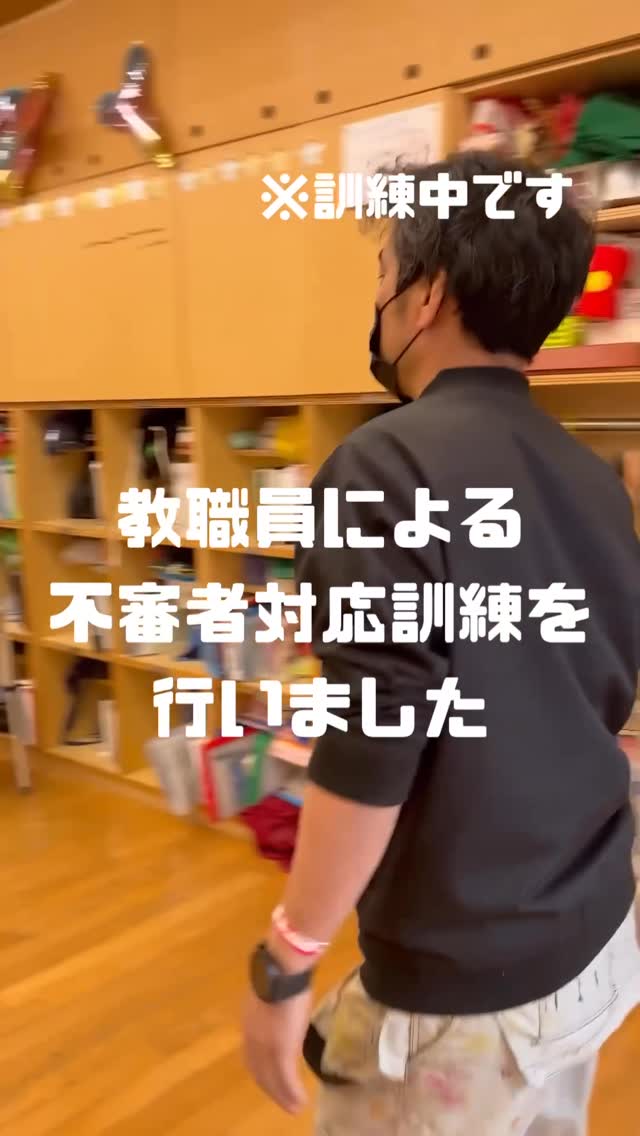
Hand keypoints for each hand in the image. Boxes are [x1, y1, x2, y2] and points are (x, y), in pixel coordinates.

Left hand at [243, 986, 311, 1113]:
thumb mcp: (271, 994)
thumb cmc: (281, 974)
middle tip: (284, 1102)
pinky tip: (300, 1102)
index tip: (270, 1081)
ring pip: (272, 1079)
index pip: (252, 1056)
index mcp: (250, 1024)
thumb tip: (280, 1007)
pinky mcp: (281, 1050)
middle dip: (271, 1089)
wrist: (282, 970)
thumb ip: (271, 1008)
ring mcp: (266, 1046)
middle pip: (259, 1072)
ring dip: (282, 1096)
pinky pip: (286, 1079)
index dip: (261, 1071)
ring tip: (294, 1108)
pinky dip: (292, 1094)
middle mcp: (253, 1039)